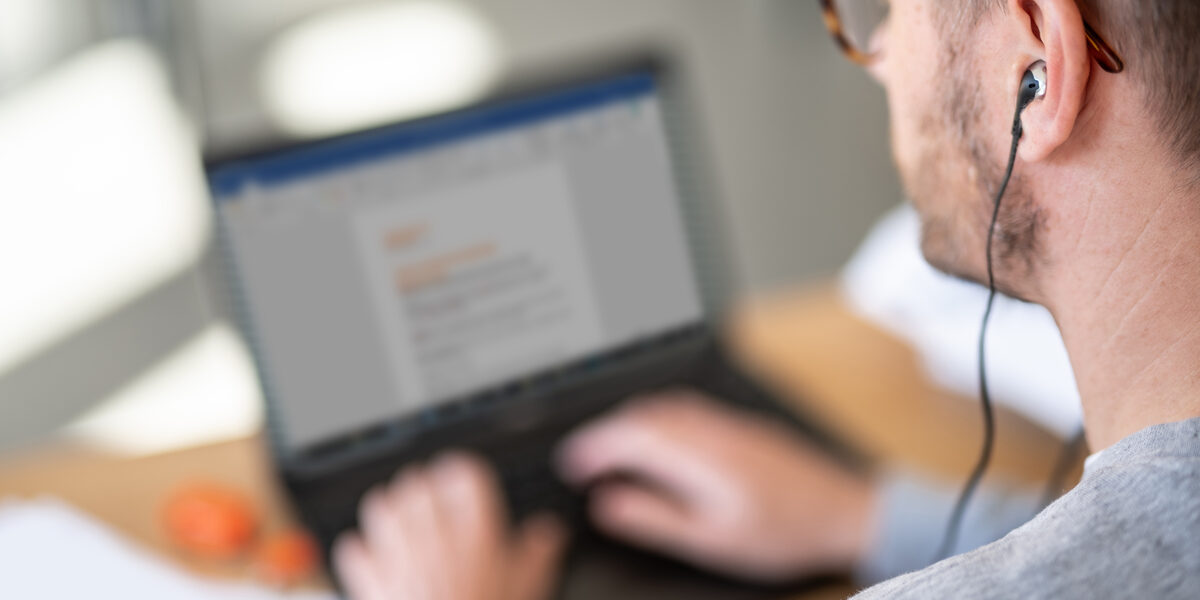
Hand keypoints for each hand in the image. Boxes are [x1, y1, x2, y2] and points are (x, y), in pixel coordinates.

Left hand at [333, 453, 566, 599]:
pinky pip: (353, 548)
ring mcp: (398, 558)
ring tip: (399, 516)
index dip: (460, 471)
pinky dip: (360, 548)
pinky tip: (373, 555)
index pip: (463, 475)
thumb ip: (538, 555)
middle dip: (422, 486)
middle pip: (416, 484)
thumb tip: (549, 533)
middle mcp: (434, 538)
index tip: (461, 477)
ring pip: (380, 506)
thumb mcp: (526, 589)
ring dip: (388, 507)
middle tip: (430, 496)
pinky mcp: (370, 582)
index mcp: (476, 535)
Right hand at [557, 390, 875, 581]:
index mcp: (699, 456)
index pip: (630, 437)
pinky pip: (686, 407)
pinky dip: (656, 418)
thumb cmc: (783, 534)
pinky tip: (655, 438)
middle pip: (643, 415)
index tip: (571, 463)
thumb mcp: (711, 541)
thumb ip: (654, 519)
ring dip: (629, 421)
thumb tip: (607, 503)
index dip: (593, 447)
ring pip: (665, 406)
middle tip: (580, 459)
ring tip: (608, 449)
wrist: (845, 512)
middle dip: (604, 432)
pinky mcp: (741, 425)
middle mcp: (711, 429)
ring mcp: (728, 422)